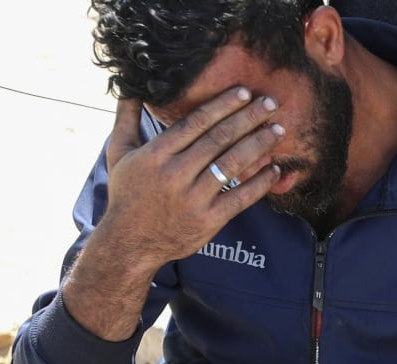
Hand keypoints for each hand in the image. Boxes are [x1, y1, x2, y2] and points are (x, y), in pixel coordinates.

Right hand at [62, 88, 284, 340]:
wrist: (130, 242)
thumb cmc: (126, 194)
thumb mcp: (118, 154)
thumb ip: (125, 119)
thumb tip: (129, 86)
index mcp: (156, 154)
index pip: (195, 123)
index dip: (222, 105)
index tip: (244, 92)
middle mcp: (176, 173)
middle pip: (218, 139)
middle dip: (247, 118)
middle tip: (270, 104)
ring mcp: (194, 198)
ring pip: (232, 165)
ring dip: (258, 145)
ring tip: (278, 130)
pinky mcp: (209, 220)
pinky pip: (240, 198)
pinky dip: (259, 183)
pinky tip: (274, 170)